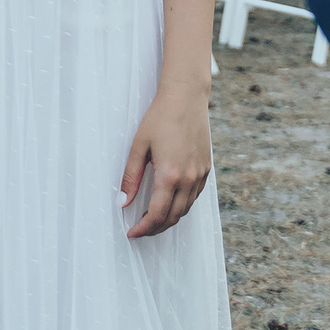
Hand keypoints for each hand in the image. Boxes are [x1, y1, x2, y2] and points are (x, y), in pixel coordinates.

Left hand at [120, 82, 212, 239]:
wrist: (186, 97)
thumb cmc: (160, 117)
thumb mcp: (139, 146)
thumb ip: (131, 177)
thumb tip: (122, 202)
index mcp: (170, 175)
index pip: (156, 215)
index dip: (143, 228)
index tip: (132, 232)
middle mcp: (188, 178)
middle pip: (173, 217)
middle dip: (155, 228)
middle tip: (140, 229)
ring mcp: (200, 174)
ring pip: (185, 209)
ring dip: (169, 219)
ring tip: (152, 218)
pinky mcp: (206, 169)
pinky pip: (194, 196)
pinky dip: (181, 206)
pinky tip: (169, 201)